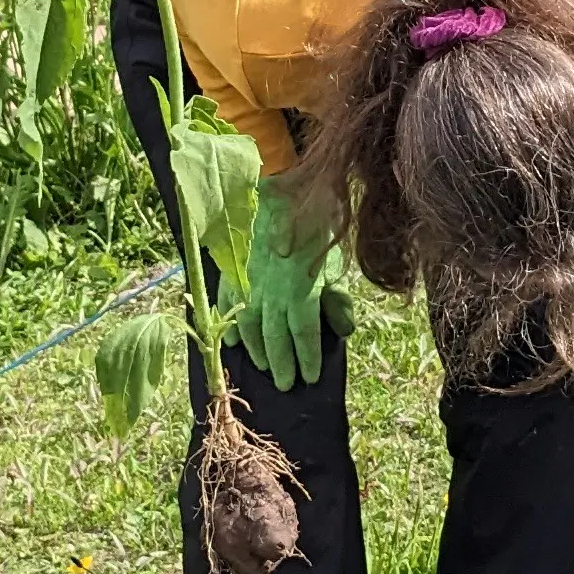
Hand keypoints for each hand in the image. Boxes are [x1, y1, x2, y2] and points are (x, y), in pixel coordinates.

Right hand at [226, 183, 343, 391]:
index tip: (310, 378)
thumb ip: (337, 299)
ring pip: (250, 326)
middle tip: (285, 384)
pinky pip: (229, 305)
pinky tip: (234, 342)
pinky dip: (231, 325)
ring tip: (264, 367)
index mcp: (300, 291)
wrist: (280, 189)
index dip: (307, 358)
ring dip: (257, 350)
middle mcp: (272, 293)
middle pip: (275, 337)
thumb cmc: (314, 222)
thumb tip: (343, 330)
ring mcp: (250, 283)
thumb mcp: (335, 260)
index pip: (303, 335)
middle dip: (280, 363)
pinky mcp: (235, 272)